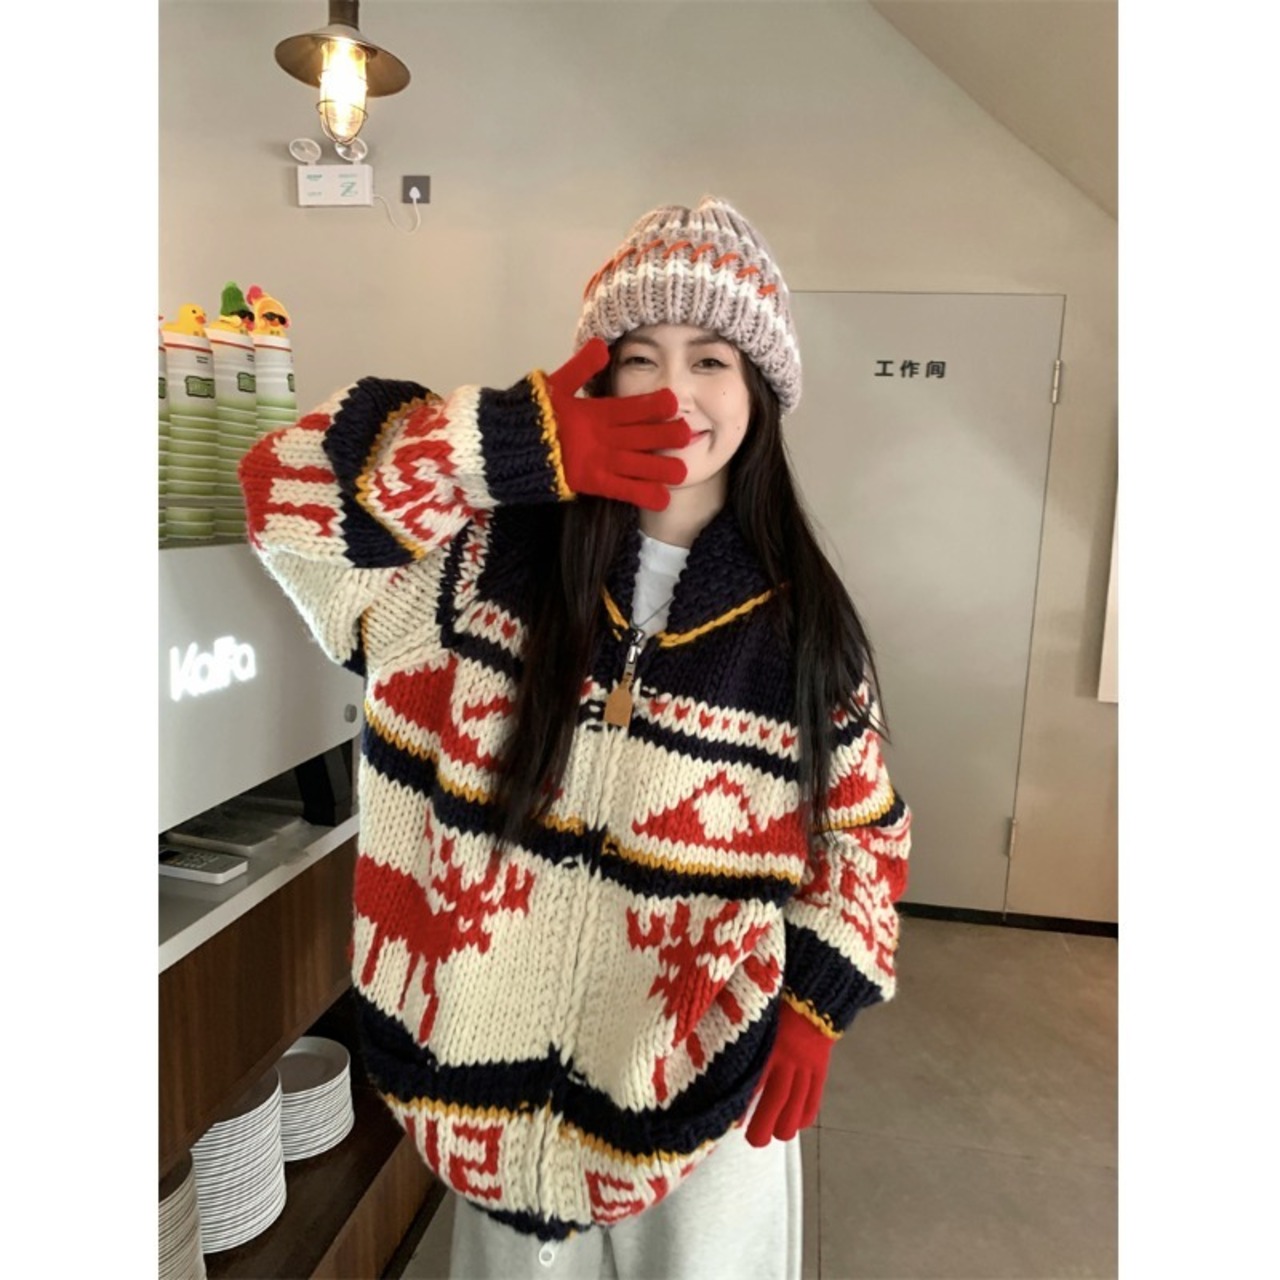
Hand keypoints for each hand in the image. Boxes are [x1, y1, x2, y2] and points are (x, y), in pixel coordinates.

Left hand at [545, 338, 691, 509]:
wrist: (516, 441)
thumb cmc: (538, 411)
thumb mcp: (558, 385)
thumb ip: (580, 367)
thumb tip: (600, 345)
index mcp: (603, 412)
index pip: (633, 407)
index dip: (652, 405)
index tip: (671, 401)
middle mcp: (608, 436)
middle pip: (642, 436)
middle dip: (664, 436)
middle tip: (684, 435)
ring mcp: (604, 460)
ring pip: (638, 464)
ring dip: (658, 468)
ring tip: (680, 473)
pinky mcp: (595, 481)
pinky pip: (622, 488)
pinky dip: (642, 494)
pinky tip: (663, 499)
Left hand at [745, 1002, 835, 1146]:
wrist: (815, 994)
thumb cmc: (780, 1000)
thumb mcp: (757, 1015)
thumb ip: (745, 1037)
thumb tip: (719, 1048)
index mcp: (768, 1044)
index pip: (754, 1080)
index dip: (744, 1102)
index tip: (733, 1120)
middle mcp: (788, 1057)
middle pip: (776, 1098)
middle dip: (765, 1123)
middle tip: (755, 1141)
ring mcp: (806, 1064)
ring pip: (797, 1101)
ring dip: (787, 1123)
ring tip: (777, 1136)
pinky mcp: (821, 1067)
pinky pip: (815, 1094)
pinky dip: (807, 1112)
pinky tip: (799, 1123)